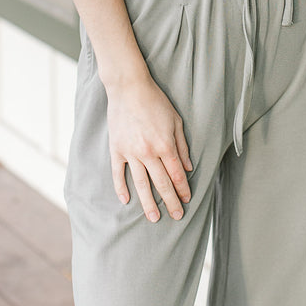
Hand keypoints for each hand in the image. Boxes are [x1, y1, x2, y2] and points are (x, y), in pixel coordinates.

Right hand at [106, 74, 192, 222]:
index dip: (183, 189)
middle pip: (161, 183)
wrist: (129, 87)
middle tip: (176, 217)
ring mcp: (130, 152)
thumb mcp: (175, 120)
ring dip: (148, 203)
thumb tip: (188, 167)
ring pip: (141, 184)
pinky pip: (118, 174)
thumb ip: (182, 145)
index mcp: (165, 145)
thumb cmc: (155, 101)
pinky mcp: (117, 149)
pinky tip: (126, 201)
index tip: (187, 200)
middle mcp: (148, 152)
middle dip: (171, 202)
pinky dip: (121, 188)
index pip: (177, 174)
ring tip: (154, 218)